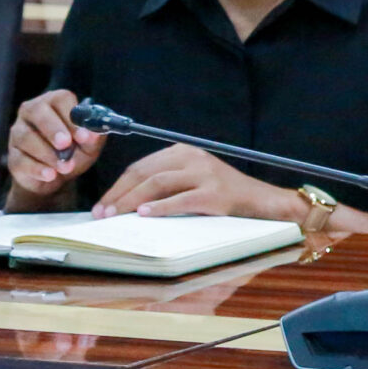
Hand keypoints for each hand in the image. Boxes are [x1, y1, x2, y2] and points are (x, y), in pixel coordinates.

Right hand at [5, 90, 106, 207]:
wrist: (57, 175)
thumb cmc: (75, 150)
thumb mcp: (89, 144)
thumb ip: (93, 137)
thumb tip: (93, 133)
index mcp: (55, 102)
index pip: (61, 99)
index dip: (71, 116)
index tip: (82, 135)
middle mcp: (32, 112)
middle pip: (37, 111)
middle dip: (53, 129)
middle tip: (65, 145)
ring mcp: (18, 132)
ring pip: (27, 137)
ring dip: (48, 154)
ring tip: (66, 167)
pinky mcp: (12, 155)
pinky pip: (20, 159)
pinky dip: (36, 168)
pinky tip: (50, 174)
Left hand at [91, 145, 300, 221]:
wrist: (265, 202)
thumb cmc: (225, 196)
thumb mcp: (194, 180)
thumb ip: (166, 184)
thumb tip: (127, 203)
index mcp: (184, 152)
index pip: (141, 167)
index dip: (117, 187)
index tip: (102, 205)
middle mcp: (193, 158)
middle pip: (144, 173)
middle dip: (119, 194)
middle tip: (102, 214)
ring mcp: (206, 174)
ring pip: (157, 184)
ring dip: (131, 201)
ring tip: (116, 216)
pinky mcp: (216, 193)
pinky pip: (181, 199)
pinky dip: (160, 207)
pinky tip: (145, 215)